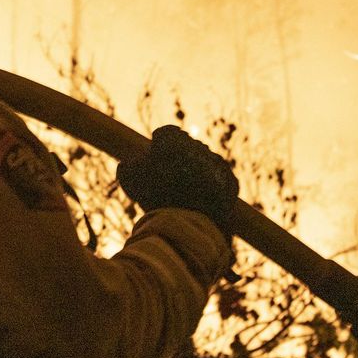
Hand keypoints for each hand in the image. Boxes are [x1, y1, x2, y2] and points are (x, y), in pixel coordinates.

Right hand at [117, 126, 238, 226]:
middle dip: (178, 157)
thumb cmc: (156, 196)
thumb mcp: (130, 180)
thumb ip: (126, 166)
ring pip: (204, 162)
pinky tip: (201, 198)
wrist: (190, 223)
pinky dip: (212, 185)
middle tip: (169, 176)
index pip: (165, 134)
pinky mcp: (231, 182)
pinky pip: (219, 178)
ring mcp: (217, 163)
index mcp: (174, 138)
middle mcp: (199, 145)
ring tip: (185, 191)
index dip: (158, 146)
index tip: (154, 159)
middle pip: (186, 147)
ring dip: (196, 171)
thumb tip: (127, 164)